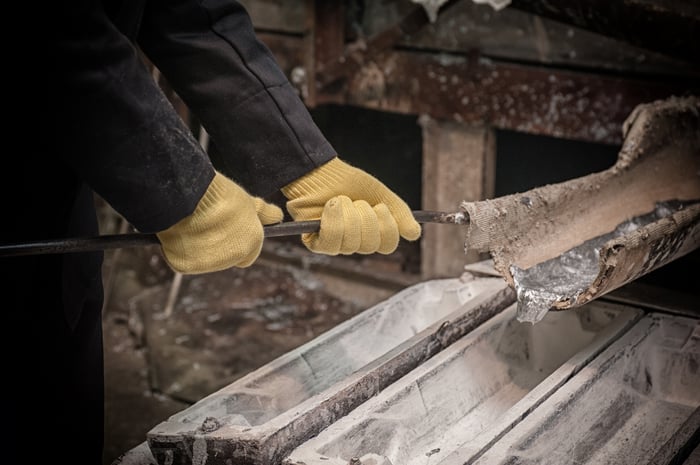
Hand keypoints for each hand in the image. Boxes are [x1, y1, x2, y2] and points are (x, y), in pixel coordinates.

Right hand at [157, 171, 282, 272]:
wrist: (189, 196)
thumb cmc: (218, 194)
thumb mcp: (246, 201)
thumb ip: (263, 212)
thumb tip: (278, 216)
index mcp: (251, 242)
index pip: (249, 254)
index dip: (239, 241)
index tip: (228, 229)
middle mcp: (233, 257)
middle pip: (227, 258)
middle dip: (219, 246)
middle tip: (208, 224)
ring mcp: (209, 264)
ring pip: (205, 261)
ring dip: (200, 248)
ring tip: (193, 224)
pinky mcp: (186, 265)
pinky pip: (183, 260)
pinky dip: (181, 250)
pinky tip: (180, 232)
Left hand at [281, 157, 420, 254]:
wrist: (321, 172)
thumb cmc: (349, 183)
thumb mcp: (380, 195)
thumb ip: (399, 213)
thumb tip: (415, 234)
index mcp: (372, 234)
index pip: (388, 245)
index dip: (387, 227)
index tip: (380, 207)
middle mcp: (355, 243)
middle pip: (370, 245)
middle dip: (366, 217)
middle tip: (358, 202)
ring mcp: (336, 245)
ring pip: (351, 243)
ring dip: (348, 215)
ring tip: (341, 201)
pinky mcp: (317, 243)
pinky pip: (331, 242)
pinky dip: (333, 219)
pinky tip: (331, 206)